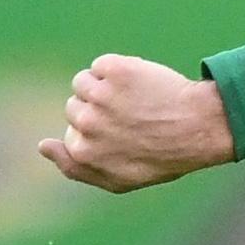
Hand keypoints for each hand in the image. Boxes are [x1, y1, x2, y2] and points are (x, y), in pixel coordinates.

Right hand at [38, 53, 235, 192]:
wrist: (203, 126)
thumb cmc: (165, 157)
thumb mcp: (120, 179)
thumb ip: (75, 168)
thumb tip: (41, 145)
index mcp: (82, 150)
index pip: (71, 134)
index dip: (101, 134)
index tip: (127, 137)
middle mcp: (84, 121)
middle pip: (75, 106)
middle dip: (100, 110)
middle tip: (136, 119)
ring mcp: (99, 94)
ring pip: (83, 82)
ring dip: (105, 87)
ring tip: (137, 99)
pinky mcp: (115, 69)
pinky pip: (102, 65)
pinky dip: (118, 70)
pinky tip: (142, 84)